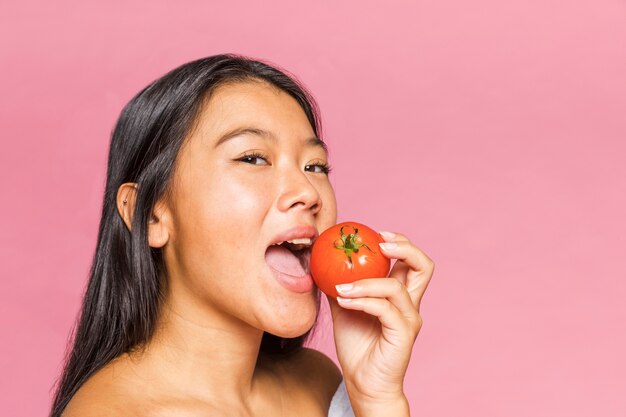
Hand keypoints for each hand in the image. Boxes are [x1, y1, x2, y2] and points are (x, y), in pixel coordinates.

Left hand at [328, 230, 433, 412]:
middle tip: (379, 243)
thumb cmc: (356, 345)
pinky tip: (343, 299)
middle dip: (404, 247)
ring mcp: (409, 319)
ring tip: (340, 286)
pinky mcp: (403, 334)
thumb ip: (341, 284)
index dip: (398, 242)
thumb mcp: (344, 306)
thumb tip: (322, 261)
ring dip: (365, 282)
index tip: (374, 234)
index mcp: (399, 294)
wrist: (362, 382)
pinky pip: (384, 309)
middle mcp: (410, 304)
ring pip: (396, 287)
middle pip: (424, 266)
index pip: (411, 260)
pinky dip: (362, 300)